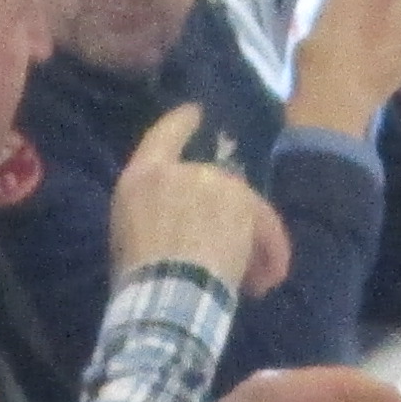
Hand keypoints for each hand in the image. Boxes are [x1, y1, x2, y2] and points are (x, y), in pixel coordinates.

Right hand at [108, 106, 283, 292]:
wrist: (167, 289)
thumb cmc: (138, 275)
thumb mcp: (127, 236)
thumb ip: (153, 214)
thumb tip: (176, 222)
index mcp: (143, 175)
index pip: (163, 137)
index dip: (181, 122)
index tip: (196, 111)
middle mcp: (182, 170)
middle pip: (214, 183)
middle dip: (225, 221)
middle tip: (231, 261)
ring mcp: (215, 182)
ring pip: (244, 208)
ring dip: (251, 245)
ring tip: (252, 284)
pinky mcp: (244, 202)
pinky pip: (266, 225)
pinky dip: (272, 253)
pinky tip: (273, 277)